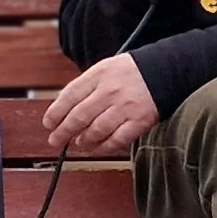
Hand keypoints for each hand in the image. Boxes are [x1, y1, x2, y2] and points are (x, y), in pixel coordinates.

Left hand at [41, 54, 160, 156]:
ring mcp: (126, 106)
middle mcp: (110, 90)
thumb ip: (86, 86)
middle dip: (63, 132)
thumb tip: (63, 109)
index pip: (70, 95)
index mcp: (99, 74)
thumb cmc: (132, 72)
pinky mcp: (140, 121)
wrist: (167, 70)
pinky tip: (97, 149)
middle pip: (79, 116)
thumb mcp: (106, 68)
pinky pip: (117, 139)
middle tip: (56, 140)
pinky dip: (104, 147)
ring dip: (83, 141)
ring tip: (79, 144)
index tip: (48, 124)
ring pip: (96, 130)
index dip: (55, 112)